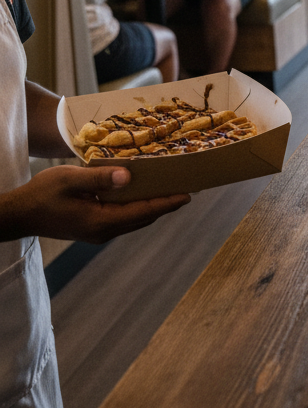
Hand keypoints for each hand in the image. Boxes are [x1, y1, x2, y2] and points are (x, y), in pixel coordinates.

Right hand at [1, 166, 189, 242]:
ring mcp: (99, 232)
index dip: (168, 203)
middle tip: (187, 186)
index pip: (144, 212)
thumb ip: (98, 178)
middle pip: (144, 217)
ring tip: (172, 188)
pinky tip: (144, 192)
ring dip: (153, 205)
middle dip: (166, 203)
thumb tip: (128, 176)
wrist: (19, 214)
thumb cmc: (42, 194)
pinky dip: (139, 206)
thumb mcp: (69, 180)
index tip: (189, 194)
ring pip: (135, 218)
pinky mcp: (94, 227)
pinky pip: (125, 217)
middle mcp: (105, 231)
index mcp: (102, 221)